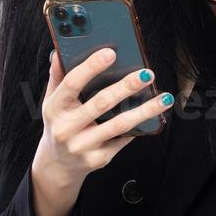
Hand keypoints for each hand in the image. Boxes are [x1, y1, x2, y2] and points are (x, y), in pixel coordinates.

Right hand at [31, 47, 173, 195]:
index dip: (91, 67)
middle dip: (126, 87)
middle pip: (101, 103)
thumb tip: (59, 51)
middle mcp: (66, 128)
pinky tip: (155, 117)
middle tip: (147, 74)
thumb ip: (57, 76)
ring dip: (145, 110)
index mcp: (55, 107)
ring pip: (119, 125)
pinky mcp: (98, 159)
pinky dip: (139, 127)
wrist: (58, 164)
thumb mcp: (51, 100)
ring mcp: (82, 146)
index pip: (72, 83)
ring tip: (164, 98)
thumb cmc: (59, 123)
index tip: (111, 53)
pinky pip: (123, 140)